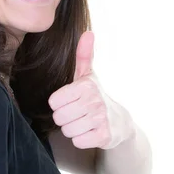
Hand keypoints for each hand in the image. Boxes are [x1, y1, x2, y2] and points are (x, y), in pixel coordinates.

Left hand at [48, 31, 131, 149]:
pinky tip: (89, 132)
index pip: (54, 102)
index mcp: (85, 86)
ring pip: (67, 130)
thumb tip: (88, 32)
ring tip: (83, 122)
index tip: (71, 101)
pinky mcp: (104, 136)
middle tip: (77, 113)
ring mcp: (100, 119)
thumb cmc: (95, 96)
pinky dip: (81, 139)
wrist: (120, 122)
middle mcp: (94, 101)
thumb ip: (83, 55)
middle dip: (65, 118)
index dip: (60, 103)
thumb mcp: (88, 76)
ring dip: (72, 129)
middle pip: (59, 117)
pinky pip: (78, 141)